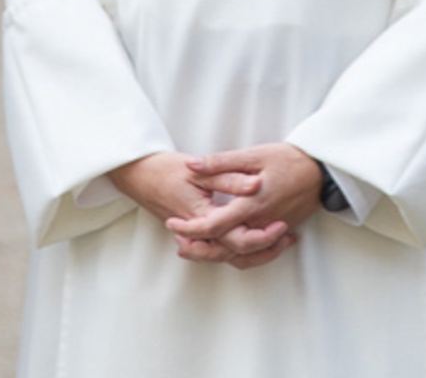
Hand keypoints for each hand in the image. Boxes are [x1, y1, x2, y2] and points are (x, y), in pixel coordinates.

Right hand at [109, 152, 286, 267]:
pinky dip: (239, 248)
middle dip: (266, 249)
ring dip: (256, 253)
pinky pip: (220, 249)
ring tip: (279, 241)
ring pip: (230, 256)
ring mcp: (197, 236)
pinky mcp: (196, 233)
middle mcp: (201, 234)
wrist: (138, 175)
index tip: (283, 225)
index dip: (264, 236)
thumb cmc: (166, 169)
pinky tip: (253, 236)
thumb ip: (228, 178)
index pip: (239, 238)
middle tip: (288, 236)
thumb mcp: (198, 170)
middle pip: (238, 254)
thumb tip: (256, 185)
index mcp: (203, 218)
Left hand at [164, 144, 322, 267]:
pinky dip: (237, 253)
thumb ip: (219, 162)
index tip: (172, 223)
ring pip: (240, 254)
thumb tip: (191, 165)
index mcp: (251, 205)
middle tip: (178, 242)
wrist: (321, 172)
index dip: (191, 228)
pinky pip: (255, 251)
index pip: (215, 225)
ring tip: (195, 246)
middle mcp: (260, 224)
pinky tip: (224, 244)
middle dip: (199, 250)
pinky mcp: (277, 232)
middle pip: (225, 249)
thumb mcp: (252, 155)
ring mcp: (270, 231)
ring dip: (216, 254)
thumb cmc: (286, 160)